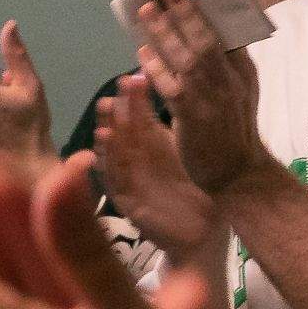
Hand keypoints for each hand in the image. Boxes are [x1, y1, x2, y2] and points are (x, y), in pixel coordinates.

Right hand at [93, 74, 224, 266]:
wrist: (205, 233)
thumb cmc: (203, 193)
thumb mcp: (195, 154)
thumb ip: (186, 127)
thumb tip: (190, 89)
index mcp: (153, 144)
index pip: (139, 115)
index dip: (136, 96)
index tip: (135, 75)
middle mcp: (136, 157)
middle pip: (122, 127)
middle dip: (119, 107)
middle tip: (120, 87)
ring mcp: (128, 177)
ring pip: (112, 149)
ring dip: (106, 129)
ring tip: (106, 109)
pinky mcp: (124, 198)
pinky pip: (111, 178)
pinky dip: (105, 161)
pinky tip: (101, 145)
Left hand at [135, 0, 268, 194]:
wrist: (237, 171)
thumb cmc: (230, 130)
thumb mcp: (235, 92)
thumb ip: (222, 67)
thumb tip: (203, 37)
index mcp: (242, 72)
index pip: (226, 33)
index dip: (207, 10)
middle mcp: (230, 81)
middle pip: (207, 39)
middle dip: (187, 12)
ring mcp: (213, 98)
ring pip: (188, 58)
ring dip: (166, 33)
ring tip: (147, 12)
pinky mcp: (193, 117)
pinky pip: (172, 87)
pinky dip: (156, 68)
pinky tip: (141, 54)